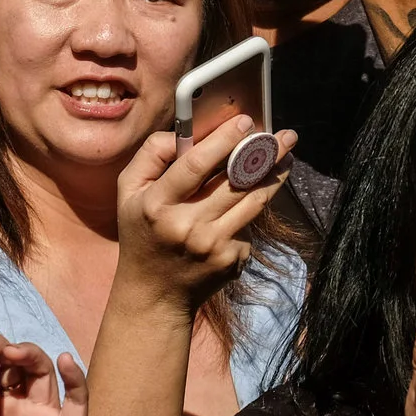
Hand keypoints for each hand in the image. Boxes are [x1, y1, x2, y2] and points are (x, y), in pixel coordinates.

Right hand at [109, 119, 296, 320]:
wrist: (154, 293)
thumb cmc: (142, 231)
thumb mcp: (129, 191)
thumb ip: (151, 155)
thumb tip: (184, 133)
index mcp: (158, 205)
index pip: (195, 165)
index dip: (223, 140)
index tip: (246, 122)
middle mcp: (187, 226)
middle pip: (236, 182)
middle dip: (265, 153)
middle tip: (285, 135)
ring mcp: (213, 246)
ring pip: (254, 202)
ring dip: (275, 176)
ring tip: (287, 156)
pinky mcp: (232, 260)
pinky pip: (249, 225)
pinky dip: (252, 209)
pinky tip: (251, 200)